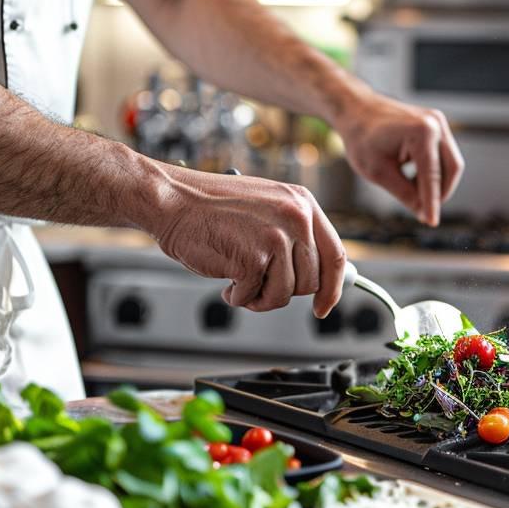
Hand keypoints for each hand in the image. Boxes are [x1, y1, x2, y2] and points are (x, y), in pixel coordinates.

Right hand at [146, 168, 345, 316]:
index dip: (333, 287)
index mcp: (303, 204)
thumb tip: (316, 276)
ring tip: (238, 279)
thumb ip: (294, 235)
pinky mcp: (253, 259)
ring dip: (259, 296)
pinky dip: (237, 296)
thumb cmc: (212, 208)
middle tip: (258, 283)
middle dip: (283, 291)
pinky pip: (254, 297)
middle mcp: (295, 218)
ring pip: (285, 294)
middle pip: (310, 281)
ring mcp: (275, 238)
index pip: (335, 255)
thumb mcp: (267, 208)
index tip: (324, 306)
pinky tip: (225, 279)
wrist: (173, 201)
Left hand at [336, 92, 463, 226]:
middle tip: (423, 210)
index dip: (432, 203)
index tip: (431, 222)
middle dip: (440, 193)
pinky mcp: (436, 125)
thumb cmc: (362, 138)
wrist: (355, 110)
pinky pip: (443, 154)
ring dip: (436, 182)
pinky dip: (433, 171)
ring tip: (411, 190)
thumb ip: (404, 194)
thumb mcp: (378, 172)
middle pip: (451, 169)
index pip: (432, 177)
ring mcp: (438, 122)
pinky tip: (413, 178)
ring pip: (450, 163)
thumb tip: (423, 213)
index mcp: (421, 133)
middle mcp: (436, 124)